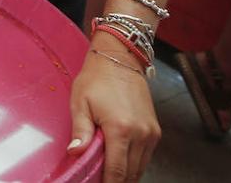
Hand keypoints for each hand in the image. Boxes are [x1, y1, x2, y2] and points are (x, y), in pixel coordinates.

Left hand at [67, 38, 160, 181]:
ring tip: (107, 172)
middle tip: (99, 179)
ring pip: (140, 168)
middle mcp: (141, 134)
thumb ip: (79, 131)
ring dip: (125, 174)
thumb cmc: (96, 79)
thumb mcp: (80, 103)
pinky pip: (146, 157)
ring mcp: (151, 133)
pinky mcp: (155, 131)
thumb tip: (75, 153)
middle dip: (116, 181)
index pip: (117, 171)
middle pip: (131, 173)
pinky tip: (119, 160)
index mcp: (121, 129)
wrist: (120, 60)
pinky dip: (133, 163)